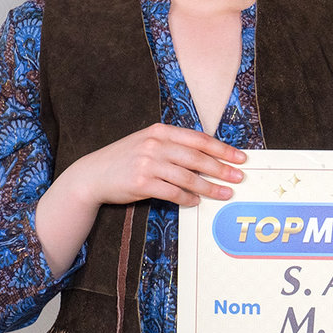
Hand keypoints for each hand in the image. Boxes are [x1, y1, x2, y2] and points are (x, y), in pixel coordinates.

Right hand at [66, 123, 245, 207]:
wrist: (91, 175)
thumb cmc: (125, 159)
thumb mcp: (148, 143)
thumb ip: (174, 146)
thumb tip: (209, 157)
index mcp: (160, 131)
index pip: (199, 139)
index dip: (222, 149)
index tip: (240, 157)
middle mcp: (155, 144)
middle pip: (197, 158)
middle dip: (222, 169)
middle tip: (238, 178)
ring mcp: (147, 163)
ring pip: (188, 177)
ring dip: (209, 187)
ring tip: (225, 194)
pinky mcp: (141, 182)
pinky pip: (172, 192)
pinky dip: (187, 198)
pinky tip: (196, 202)